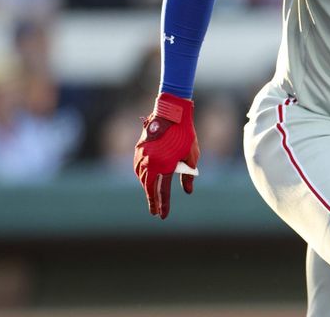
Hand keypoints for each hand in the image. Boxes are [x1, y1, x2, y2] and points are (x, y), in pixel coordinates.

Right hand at [133, 92, 199, 218]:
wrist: (171, 113)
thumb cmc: (185, 134)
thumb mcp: (192, 155)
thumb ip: (188, 174)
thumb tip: (188, 191)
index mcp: (165, 166)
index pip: (163, 192)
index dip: (163, 205)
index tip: (163, 216)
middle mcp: (151, 163)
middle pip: (149, 188)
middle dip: (152, 201)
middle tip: (155, 212)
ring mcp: (142, 156)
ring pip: (142, 179)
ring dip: (147, 189)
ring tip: (152, 196)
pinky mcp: (138, 149)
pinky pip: (138, 168)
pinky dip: (141, 177)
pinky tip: (145, 180)